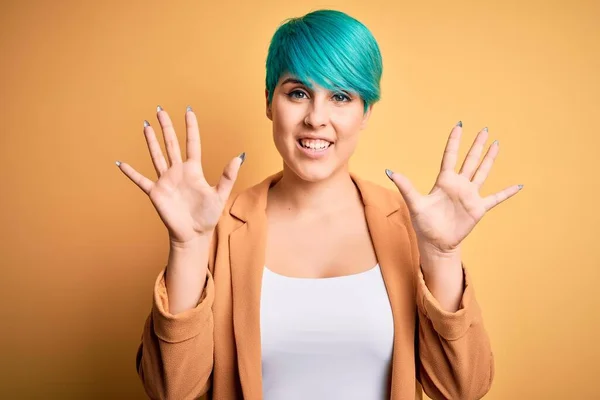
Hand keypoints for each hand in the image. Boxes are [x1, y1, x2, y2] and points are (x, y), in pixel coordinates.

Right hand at [116, 105, 244, 244]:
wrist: (194, 234)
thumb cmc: (208, 216)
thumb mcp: (220, 195)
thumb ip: (228, 176)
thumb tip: (239, 157)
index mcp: (193, 170)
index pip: (192, 143)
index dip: (191, 127)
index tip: (188, 111)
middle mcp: (178, 172)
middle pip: (171, 144)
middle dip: (166, 127)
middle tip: (160, 110)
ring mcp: (166, 181)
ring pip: (157, 156)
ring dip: (151, 141)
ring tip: (146, 125)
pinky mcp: (156, 193)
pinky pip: (141, 180)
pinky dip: (131, 173)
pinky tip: (120, 164)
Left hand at [386, 122, 521, 254]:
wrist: (436, 242)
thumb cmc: (424, 223)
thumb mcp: (415, 203)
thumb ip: (406, 186)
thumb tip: (390, 171)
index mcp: (444, 181)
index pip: (450, 156)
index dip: (454, 141)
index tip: (459, 125)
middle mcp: (459, 185)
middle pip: (470, 160)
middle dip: (476, 145)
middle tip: (484, 129)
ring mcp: (470, 195)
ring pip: (482, 172)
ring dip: (489, 159)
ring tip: (496, 144)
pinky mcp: (478, 208)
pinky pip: (496, 198)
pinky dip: (507, 192)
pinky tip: (518, 185)